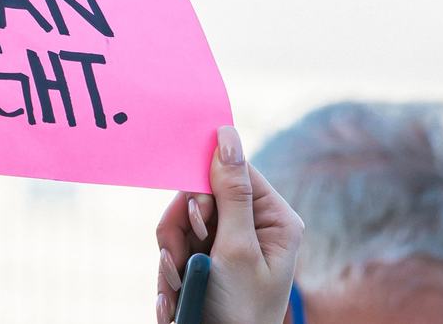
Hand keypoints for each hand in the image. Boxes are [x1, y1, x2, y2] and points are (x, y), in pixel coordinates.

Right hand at [155, 126, 303, 322]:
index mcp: (274, 218)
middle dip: (180, 229)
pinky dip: (168, 272)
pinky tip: (175, 298)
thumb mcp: (236, 249)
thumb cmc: (240, 310)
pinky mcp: (202, 262)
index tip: (196, 215)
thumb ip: (230, 192)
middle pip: (199, 196)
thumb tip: (226, 135)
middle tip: (181, 261)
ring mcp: (224, 245)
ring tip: (177, 286)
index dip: (205, 187)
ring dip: (170, 256)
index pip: (233, 171)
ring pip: (178, 224)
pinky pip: (172, 248)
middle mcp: (251, 226)